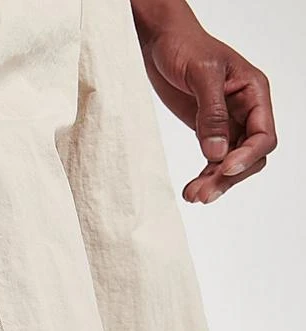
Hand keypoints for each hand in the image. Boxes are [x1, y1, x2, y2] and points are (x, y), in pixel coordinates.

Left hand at [138, 17, 276, 203]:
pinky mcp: (205, 130)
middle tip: (203, 194)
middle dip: (228, 177)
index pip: (263, 135)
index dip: (246, 156)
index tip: (223, 168)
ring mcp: (226, 123)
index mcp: (254, 92)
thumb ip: (211, 113)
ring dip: (213, 182)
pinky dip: (203, 175)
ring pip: (229, 162)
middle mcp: (245, 110)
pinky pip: (212, 160)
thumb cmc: (184, 45)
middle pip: (248, 155)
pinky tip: (191, 189)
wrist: (160, 41)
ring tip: (193, 196)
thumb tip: (216, 152)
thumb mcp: (201, 73)